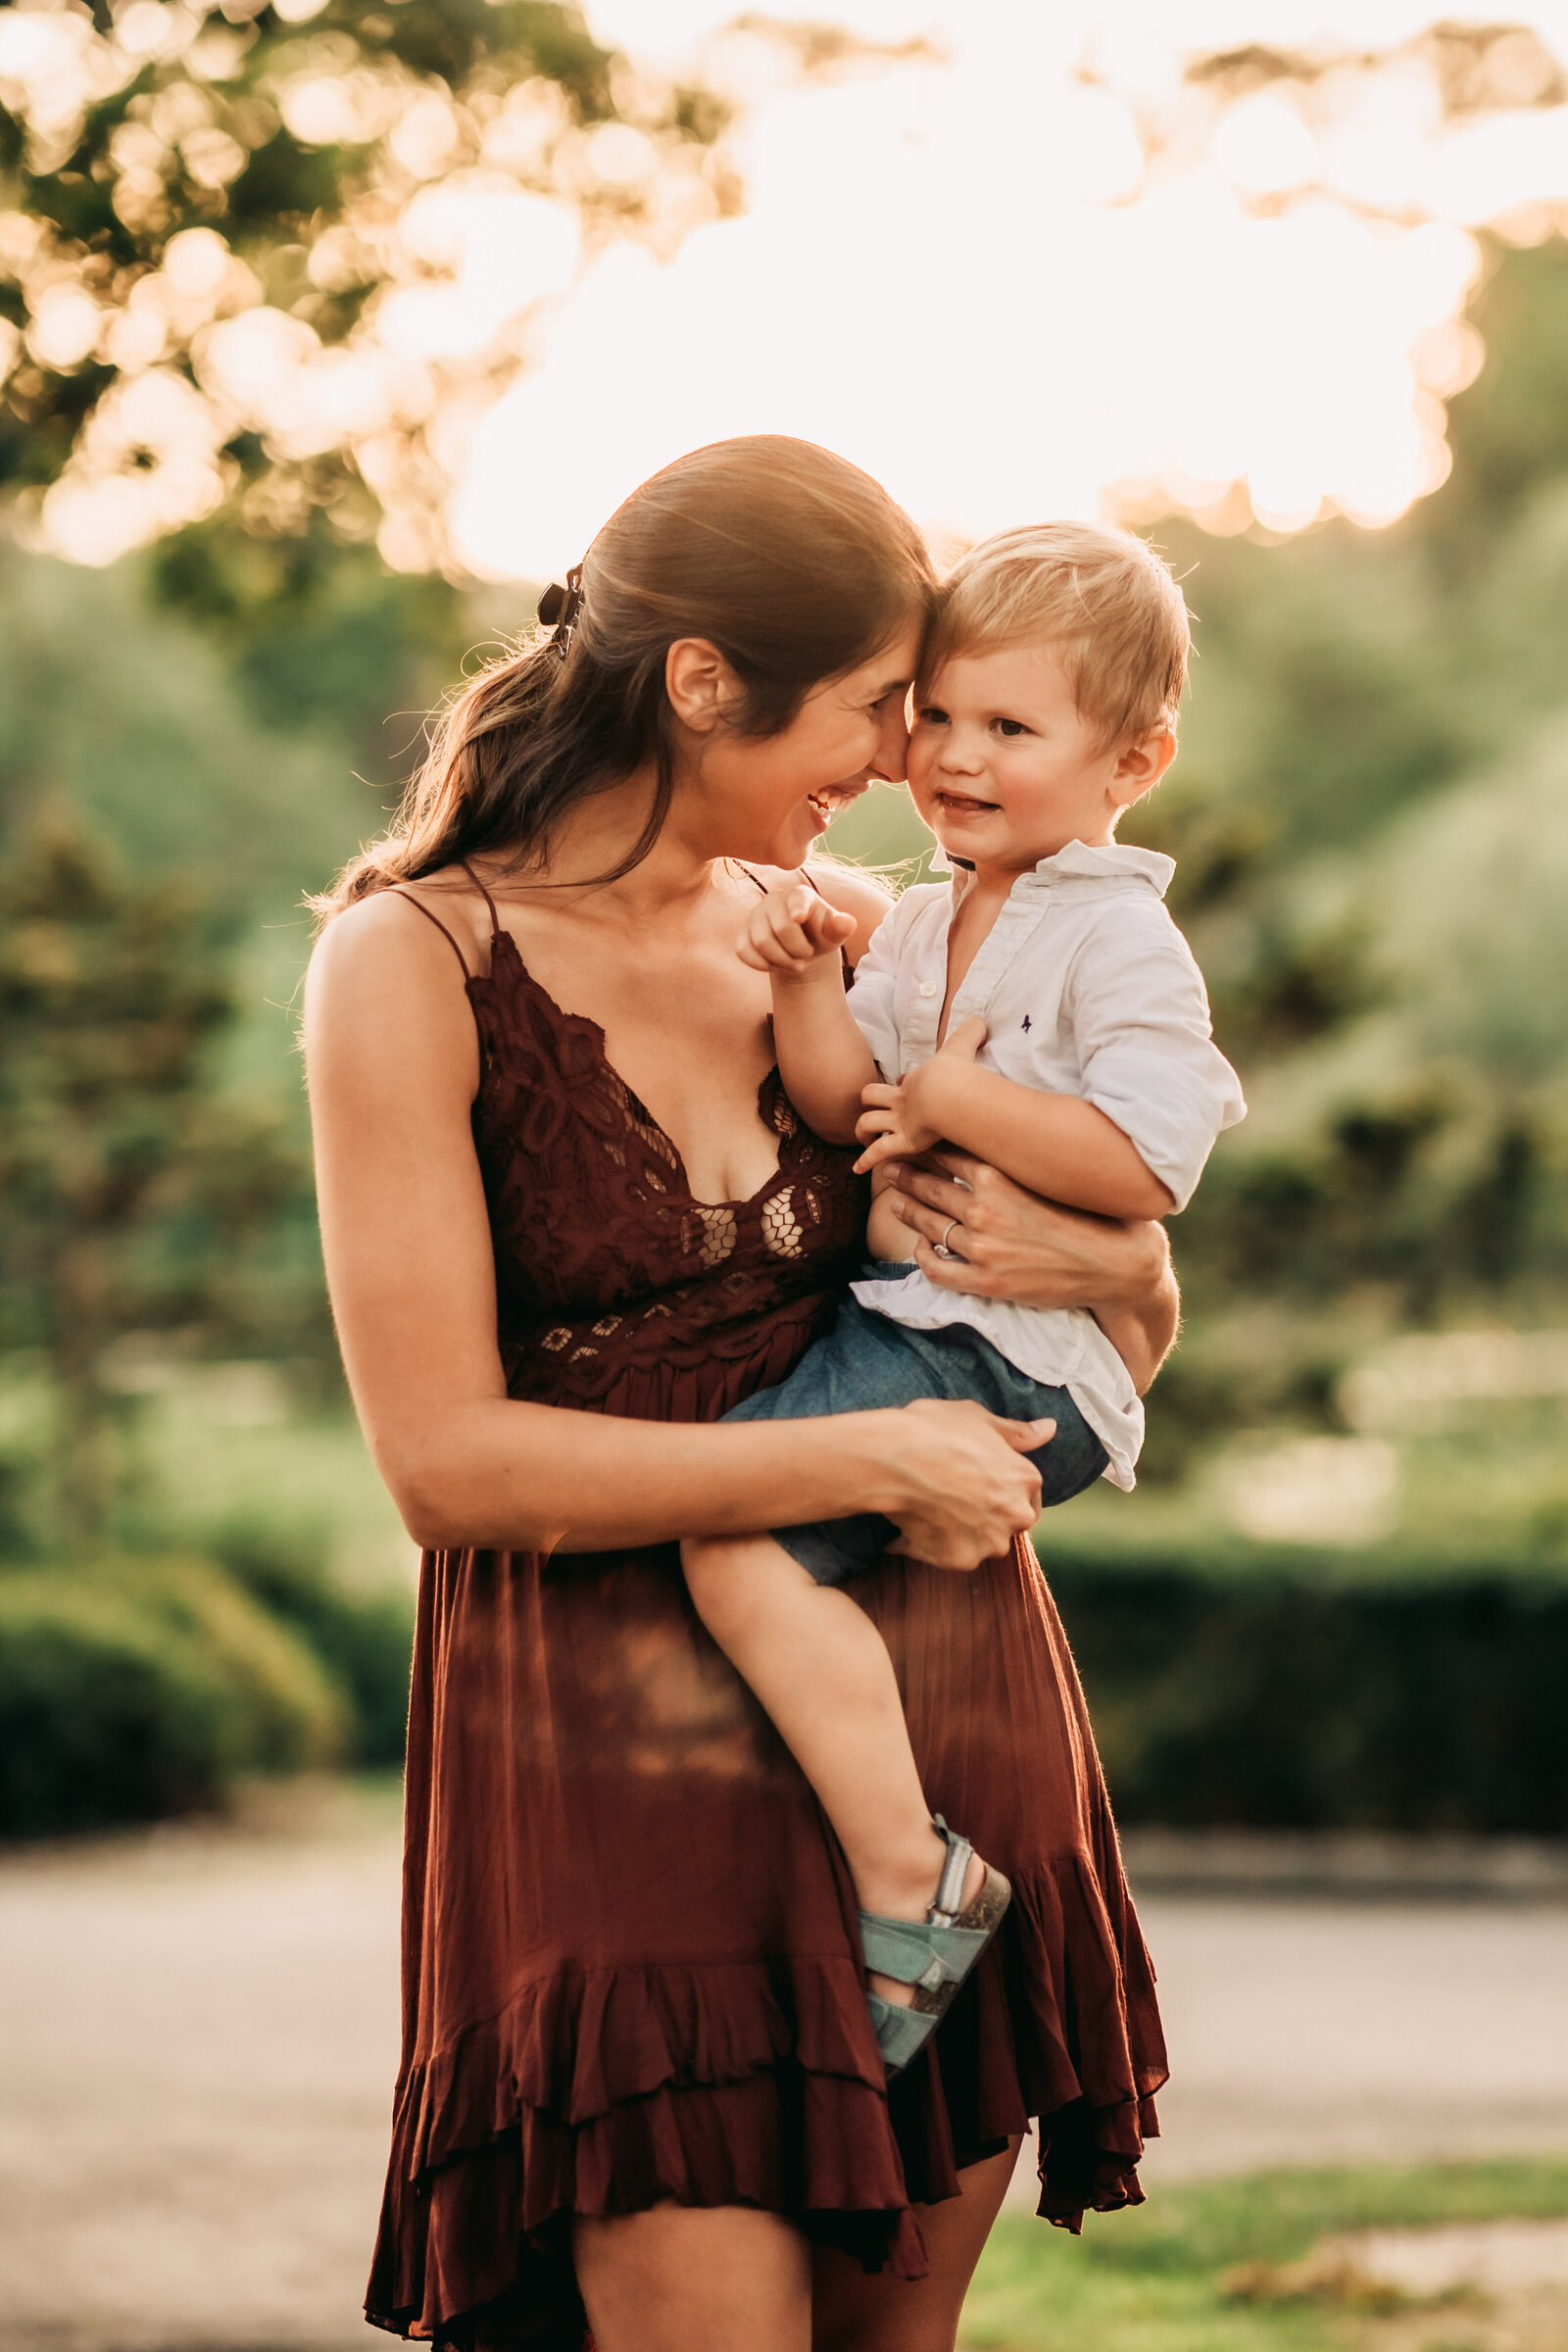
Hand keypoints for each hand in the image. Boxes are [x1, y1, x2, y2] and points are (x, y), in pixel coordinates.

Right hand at [736, 874, 854, 978]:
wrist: (802, 950)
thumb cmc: (821, 936)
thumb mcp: (835, 933)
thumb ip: (841, 927)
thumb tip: (847, 923)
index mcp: (799, 895)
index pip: (797, 901)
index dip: (796, 908)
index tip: (799, 918)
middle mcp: (773, 900)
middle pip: (781, 929)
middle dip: (797, 950)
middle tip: (806, 955)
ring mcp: (755, 916)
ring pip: (761, 943)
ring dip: (782, 961)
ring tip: (795, 964)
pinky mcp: (742, 934)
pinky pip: (744, 952)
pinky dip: (762, 965)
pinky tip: (776, 966)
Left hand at [852, 1015, 986, 1174]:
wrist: (949, 1092)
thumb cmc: (955, 1071)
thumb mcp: (962, 1046)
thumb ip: (972, 1032)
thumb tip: (981, 1018)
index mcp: (914, 1081)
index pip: (901, 1081)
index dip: (900, 1084)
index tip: (903, 1087)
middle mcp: (901, 1101)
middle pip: (872, 1096)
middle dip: (871, 1102)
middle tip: (875, 1110)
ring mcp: (899, 1121)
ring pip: (868, 1123)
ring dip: (863, 1131)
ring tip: (865, 1140)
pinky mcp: (902, 1142)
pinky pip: (879, 1153)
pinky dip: (866, 1161)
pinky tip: (858, 1169)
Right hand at [869, 1398, 1052, 1569]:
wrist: (892, 1458)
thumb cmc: (933, 1431)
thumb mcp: (978, 1419)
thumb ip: (1017, 1432)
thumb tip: (1050, 1428)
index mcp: (1026, 1479)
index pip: (1027, 1495)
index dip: (1000, 1489)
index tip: (975, 1484)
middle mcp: (1016, 1515)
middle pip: (1007, 1523)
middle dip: (985, 1515)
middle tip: (951, 1497)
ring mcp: (990, 1541)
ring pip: (980, 1543)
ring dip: (959, 1533)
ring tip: (927, 1509)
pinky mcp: (960, 1560)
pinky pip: (947, 1556)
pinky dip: (929, 1546)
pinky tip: (907, 1525)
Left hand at [880, 1146, 1172, 1318]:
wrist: (1115, 1263)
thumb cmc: (1088, 1215)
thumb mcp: (1047, 1176)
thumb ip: (1014, 1161)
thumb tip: (992, 1136)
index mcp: (999, 1178)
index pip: (946, 1156)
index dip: (923, 1148)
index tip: (909, 1142)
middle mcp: (984, 1210)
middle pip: (930, 1187)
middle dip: (905, 1175)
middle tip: (889, 1167)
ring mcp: (982, 1248)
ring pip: (929, 1224)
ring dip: (908, 1210)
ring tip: (896, 1200)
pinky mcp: (987, 1282)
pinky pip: (938, 1268)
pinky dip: (923, 1256)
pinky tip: (920, 1247)